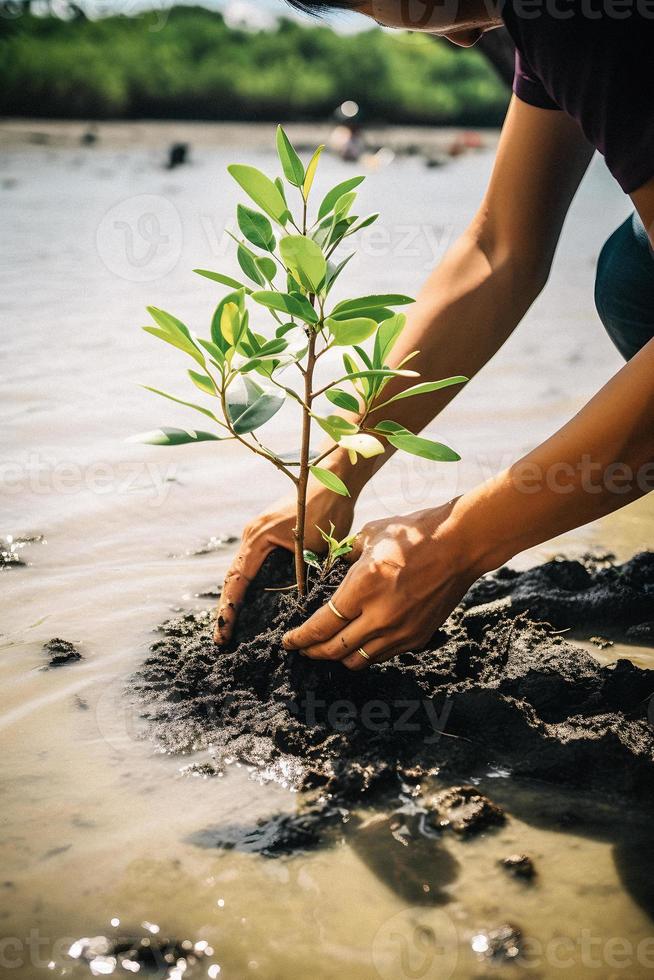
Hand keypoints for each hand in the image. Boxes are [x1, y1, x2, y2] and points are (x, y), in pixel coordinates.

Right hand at [214, 486, 354, 643]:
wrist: (333, 479)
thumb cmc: (326, 509)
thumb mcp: (315, 547)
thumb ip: (302, 574)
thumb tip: (298, 607)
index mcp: (258, 538)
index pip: (237, 581)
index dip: (229, 609)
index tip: (223, 634)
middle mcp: (252, 535)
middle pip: (233, 578)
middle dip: (227, 609)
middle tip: (222, 638)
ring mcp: (258, 533)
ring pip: (241, 571)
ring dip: (236, 597)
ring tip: (231, 626)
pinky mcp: (268, 533)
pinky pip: (252, 564)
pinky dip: (248, 584)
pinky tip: (252, 602)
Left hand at [282, 501, 480, 669]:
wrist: (460, 545)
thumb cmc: (414, 534)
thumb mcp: (370, 536)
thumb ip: (345, 556)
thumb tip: (329, 568)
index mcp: (362, 587)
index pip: (321, 626)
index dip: (300, 638)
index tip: (288, 641)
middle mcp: (380, 616)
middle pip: (334, 650)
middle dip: (313, 652)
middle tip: (302, 649)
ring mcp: (401, 631)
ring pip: (358, 660)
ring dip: (339, 656)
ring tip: (329, 647)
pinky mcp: (418, 637)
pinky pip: (383, 655)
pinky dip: (366, 652)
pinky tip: (360, 640)